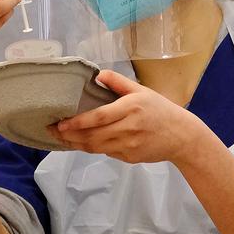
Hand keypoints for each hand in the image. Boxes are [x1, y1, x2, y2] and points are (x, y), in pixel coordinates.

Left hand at [50, 70, 210, 164]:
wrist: (181, 136)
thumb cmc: (160, 110)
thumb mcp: (142, 90)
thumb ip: (118, 82)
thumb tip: (97, 75)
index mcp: (130, 108)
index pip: (98, 117)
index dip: (76, 122)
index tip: (60, 123)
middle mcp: (128, 128)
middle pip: (92, 136)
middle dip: (69, 135)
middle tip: (52, 131)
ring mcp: (129, 146)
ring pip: (95, 147)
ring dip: (76, 144)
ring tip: (61, 138)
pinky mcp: (129, 158)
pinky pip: (106, 152)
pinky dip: (91, 148)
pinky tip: (81, 143)